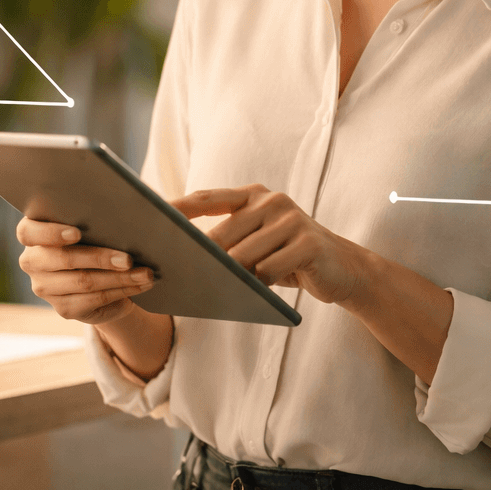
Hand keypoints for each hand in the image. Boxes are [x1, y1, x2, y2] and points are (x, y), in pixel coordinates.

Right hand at [16, 217, 156, 325]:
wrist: (102, 272)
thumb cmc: (98, 235)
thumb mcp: (94, 222)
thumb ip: (97, 214)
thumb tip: (130, 206)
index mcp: (32, 233)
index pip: (28, 232)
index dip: (51, 233)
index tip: (77, 232)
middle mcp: (32, 261)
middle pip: (63, 259)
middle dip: (100, 258)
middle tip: (128, 258)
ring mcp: (45, 288)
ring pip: (84, 282)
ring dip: (120, 278)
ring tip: (146, 273)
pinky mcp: (64, 308)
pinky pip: (95, 299)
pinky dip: (123, 291)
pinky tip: (141, 285)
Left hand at [174, 185, 370, 304]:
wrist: (343, 269)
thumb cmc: (290, 257)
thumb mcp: (258, 243)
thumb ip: (230, 241)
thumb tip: (184, 258)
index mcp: (255, 195)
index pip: (207, 198)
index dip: (176, 207)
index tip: (147, 217)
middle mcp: (272, 201)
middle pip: (222, 234)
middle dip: (201, 259)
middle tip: (179, 277)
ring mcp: (292, 219)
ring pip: (243, 256)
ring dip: (231, 278)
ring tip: (220, 291)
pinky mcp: (308, 243)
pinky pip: (269, 271)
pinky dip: (259, 286)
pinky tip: (259, 293)